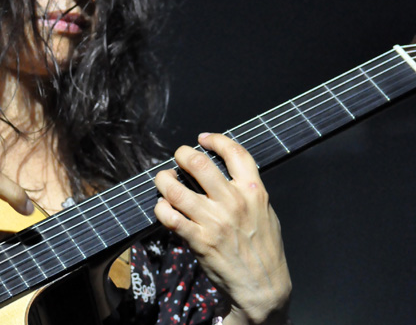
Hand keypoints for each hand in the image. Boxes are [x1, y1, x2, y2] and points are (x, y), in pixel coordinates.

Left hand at [154, 133, 290, 323]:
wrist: (263, 287)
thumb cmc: (264, 248)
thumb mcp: (265, 211)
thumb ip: (247, 190)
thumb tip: (225, 171)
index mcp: (253, 191)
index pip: (235, 152)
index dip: (215, 139)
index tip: (203, 138)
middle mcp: (233, 202)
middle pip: (198, 163)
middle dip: (181, 154)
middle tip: (178, 158)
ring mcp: (214, 221)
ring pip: (175, 188)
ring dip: (163, 180)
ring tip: (164, 180)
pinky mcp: (199, 240)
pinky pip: (169, 216)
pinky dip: (161, 208)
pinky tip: (164, 207)